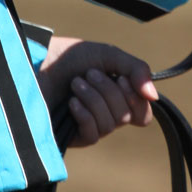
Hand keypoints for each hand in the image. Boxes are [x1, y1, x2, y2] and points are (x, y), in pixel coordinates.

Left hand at [38, 36, 157, 146]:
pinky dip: (84, 114)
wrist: (38, 62)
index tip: (121, 77)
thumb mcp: (108, 55)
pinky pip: (93, 133)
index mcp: (118, 96)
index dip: (137, 100)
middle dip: (109, 90)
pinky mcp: (74, 137)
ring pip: (110, 124)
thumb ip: (136, 69)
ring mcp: (90, 127)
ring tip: (76, 83)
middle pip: (127, 116)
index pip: (143, 114)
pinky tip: (71, 103)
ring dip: (93, 98)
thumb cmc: (71, 57)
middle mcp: (107, 114)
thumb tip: (154, 96)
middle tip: (90, 73)